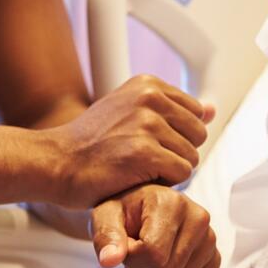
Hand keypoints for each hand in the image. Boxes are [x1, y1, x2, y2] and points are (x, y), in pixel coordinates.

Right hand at [44, 75, 214, 208]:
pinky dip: (163, 182)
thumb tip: (211, 108)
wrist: (56, 162)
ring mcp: (147, 124)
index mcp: (148, 84)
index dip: (175, 135)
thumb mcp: (130, 113)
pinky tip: (136, 177)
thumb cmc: (89, 143)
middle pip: (198, 135)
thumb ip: (173, 109)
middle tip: (141, 157)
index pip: (195, 113)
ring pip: (191, 157)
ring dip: (169, 170)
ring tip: (136, 167)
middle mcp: (149, 98)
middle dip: (176, 152)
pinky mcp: (145, 152)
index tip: (145, 141)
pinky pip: (181, 174)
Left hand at [91, 185, 220, 267]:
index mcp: (172, 203)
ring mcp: (209, 240)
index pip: (153, 254)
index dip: (131, 259)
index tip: (126, 244)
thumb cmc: (123, 212)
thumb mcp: (106, 216)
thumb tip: (110, 259)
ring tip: (151, 255)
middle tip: (138, 250)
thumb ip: (106, 236)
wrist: (141, 209)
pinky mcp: (214, 258)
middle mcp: (198, 218)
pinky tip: (166, 264)